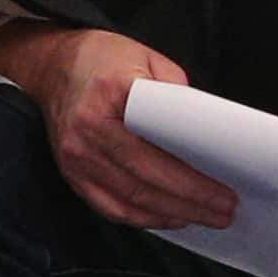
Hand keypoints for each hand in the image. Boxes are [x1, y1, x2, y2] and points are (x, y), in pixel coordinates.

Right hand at [0, 23, 236, 230]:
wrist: (52, 65)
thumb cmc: (105, 59)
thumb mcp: (148, 58)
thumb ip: (178, 95)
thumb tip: (206, 137)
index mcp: (111, 96)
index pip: (157, 153)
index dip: (192, 182)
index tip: (225, 192)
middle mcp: (87, 131)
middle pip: (145, 184)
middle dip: (191, 204)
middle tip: (225, 214)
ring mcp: (75, 157)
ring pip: (129, 202)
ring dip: (171, 216)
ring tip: (205, 218)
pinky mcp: (71, 173)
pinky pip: (110, 207)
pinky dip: (143, 218)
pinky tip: (170, 217)